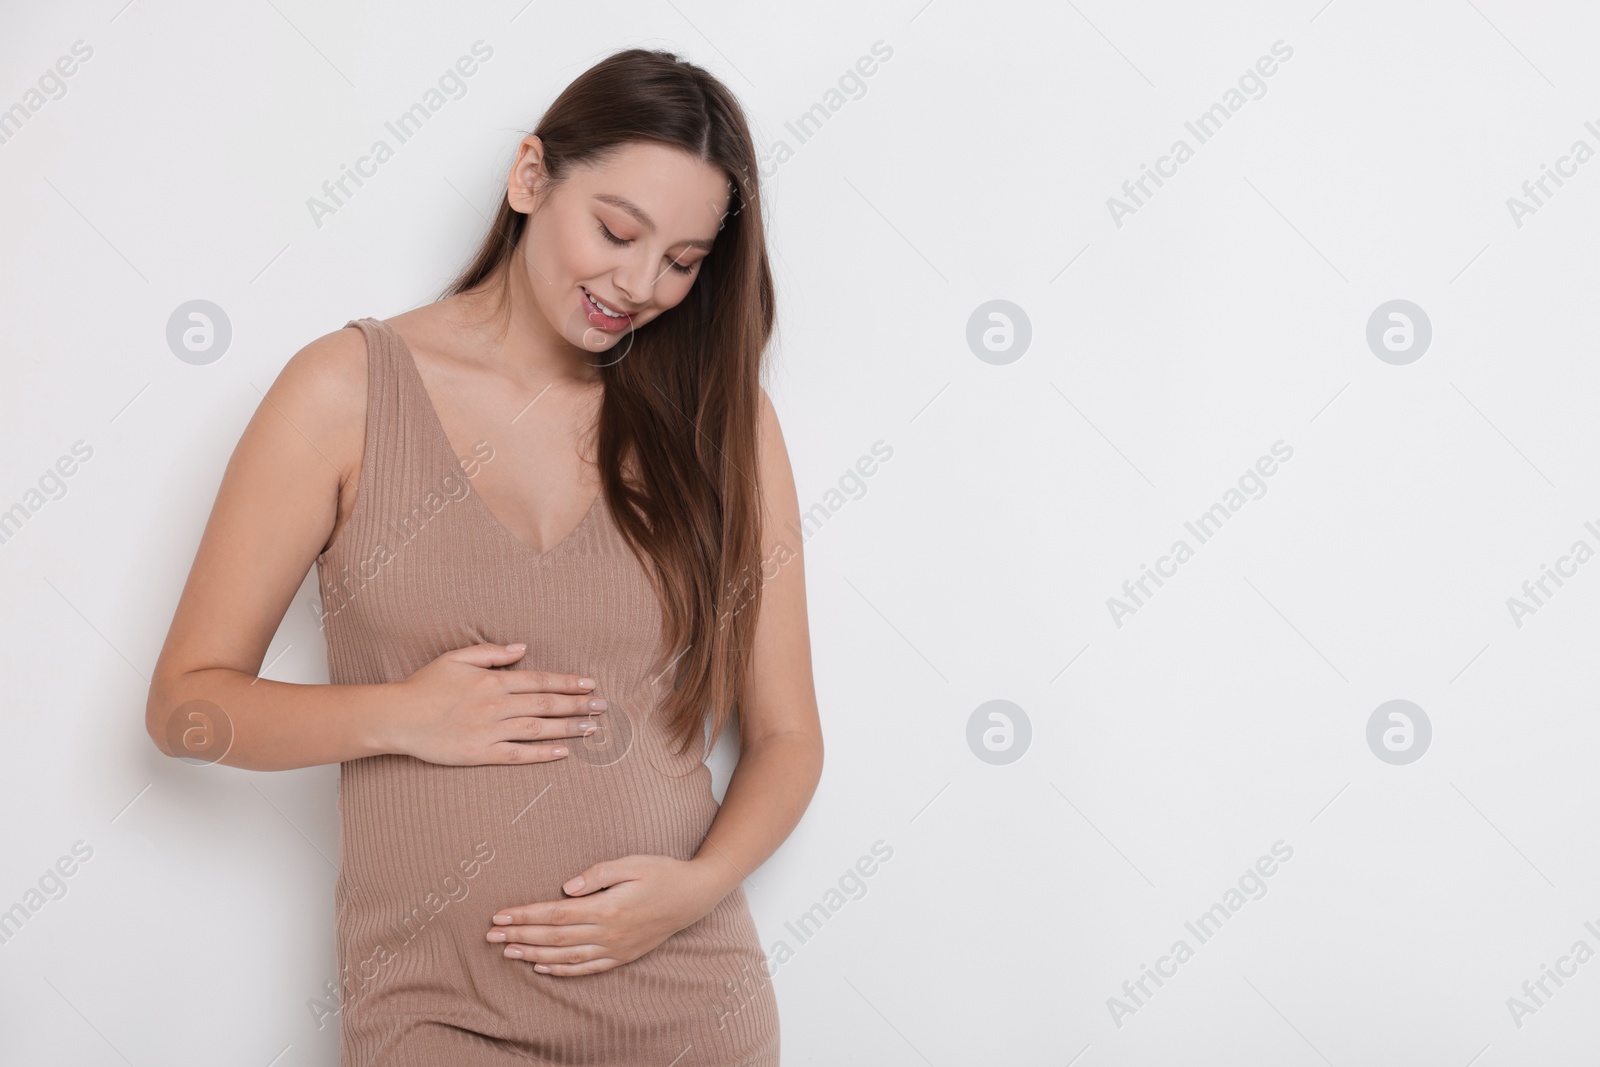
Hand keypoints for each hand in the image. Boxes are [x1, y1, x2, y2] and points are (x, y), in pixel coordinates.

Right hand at [387, 642, 606, 765]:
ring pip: (538, 729)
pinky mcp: (480, 754)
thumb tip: (522, 648)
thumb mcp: (456, 658)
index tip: (589, 684)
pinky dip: (541, 754)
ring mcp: (489, 731)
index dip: (567, 682)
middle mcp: (496, 706)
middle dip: (577, 705)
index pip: (539, 681)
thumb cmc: (424, 685)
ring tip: (592, 728)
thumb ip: (491, 652)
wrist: (397, 717)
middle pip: (545, 705)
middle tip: (602, 706)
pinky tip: (563, 752)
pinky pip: (517, 755)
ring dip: (568, 728)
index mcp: (492, 681)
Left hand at [486, 855, 726, 975]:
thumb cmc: (662, 873)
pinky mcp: (621, 956)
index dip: (525, 916)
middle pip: (554, 937)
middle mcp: (608, 933)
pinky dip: (562, 970)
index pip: (556, 914)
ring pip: (566, 957)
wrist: (693, 897)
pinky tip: (543, 967)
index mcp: (607, 908)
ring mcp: (615, 948)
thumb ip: (599, 874)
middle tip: (491, 936)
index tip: (500, 915)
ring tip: (508, 952)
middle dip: (520, 936)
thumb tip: (567, 888)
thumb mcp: (632, 863)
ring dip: (534, 954)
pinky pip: (586, 968)